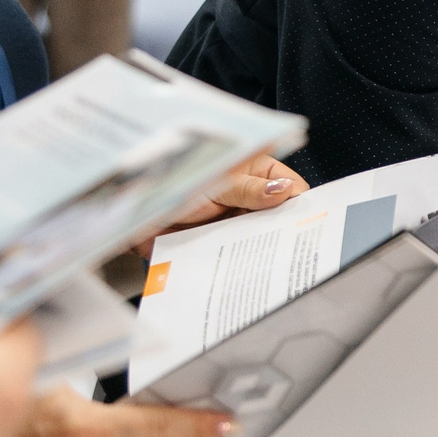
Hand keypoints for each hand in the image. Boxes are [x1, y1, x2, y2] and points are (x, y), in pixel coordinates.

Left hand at [137, 151, 307, 255]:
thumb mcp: (217, 182)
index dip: (299, 204)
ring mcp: (236, 218)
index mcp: (256, 171)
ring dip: (262, 246)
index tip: (306, 221)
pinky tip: (245, 265)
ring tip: (269, 258)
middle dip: (283, 229)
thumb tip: (285, 192)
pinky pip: (239, 250)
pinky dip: (242, 259)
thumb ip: (250, 190)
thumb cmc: (172, 179)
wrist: (131, 209)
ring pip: (260, 235)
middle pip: (278, 215)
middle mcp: (249, 195)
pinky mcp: (221, 239)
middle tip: (291, 244)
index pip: (290, 187)